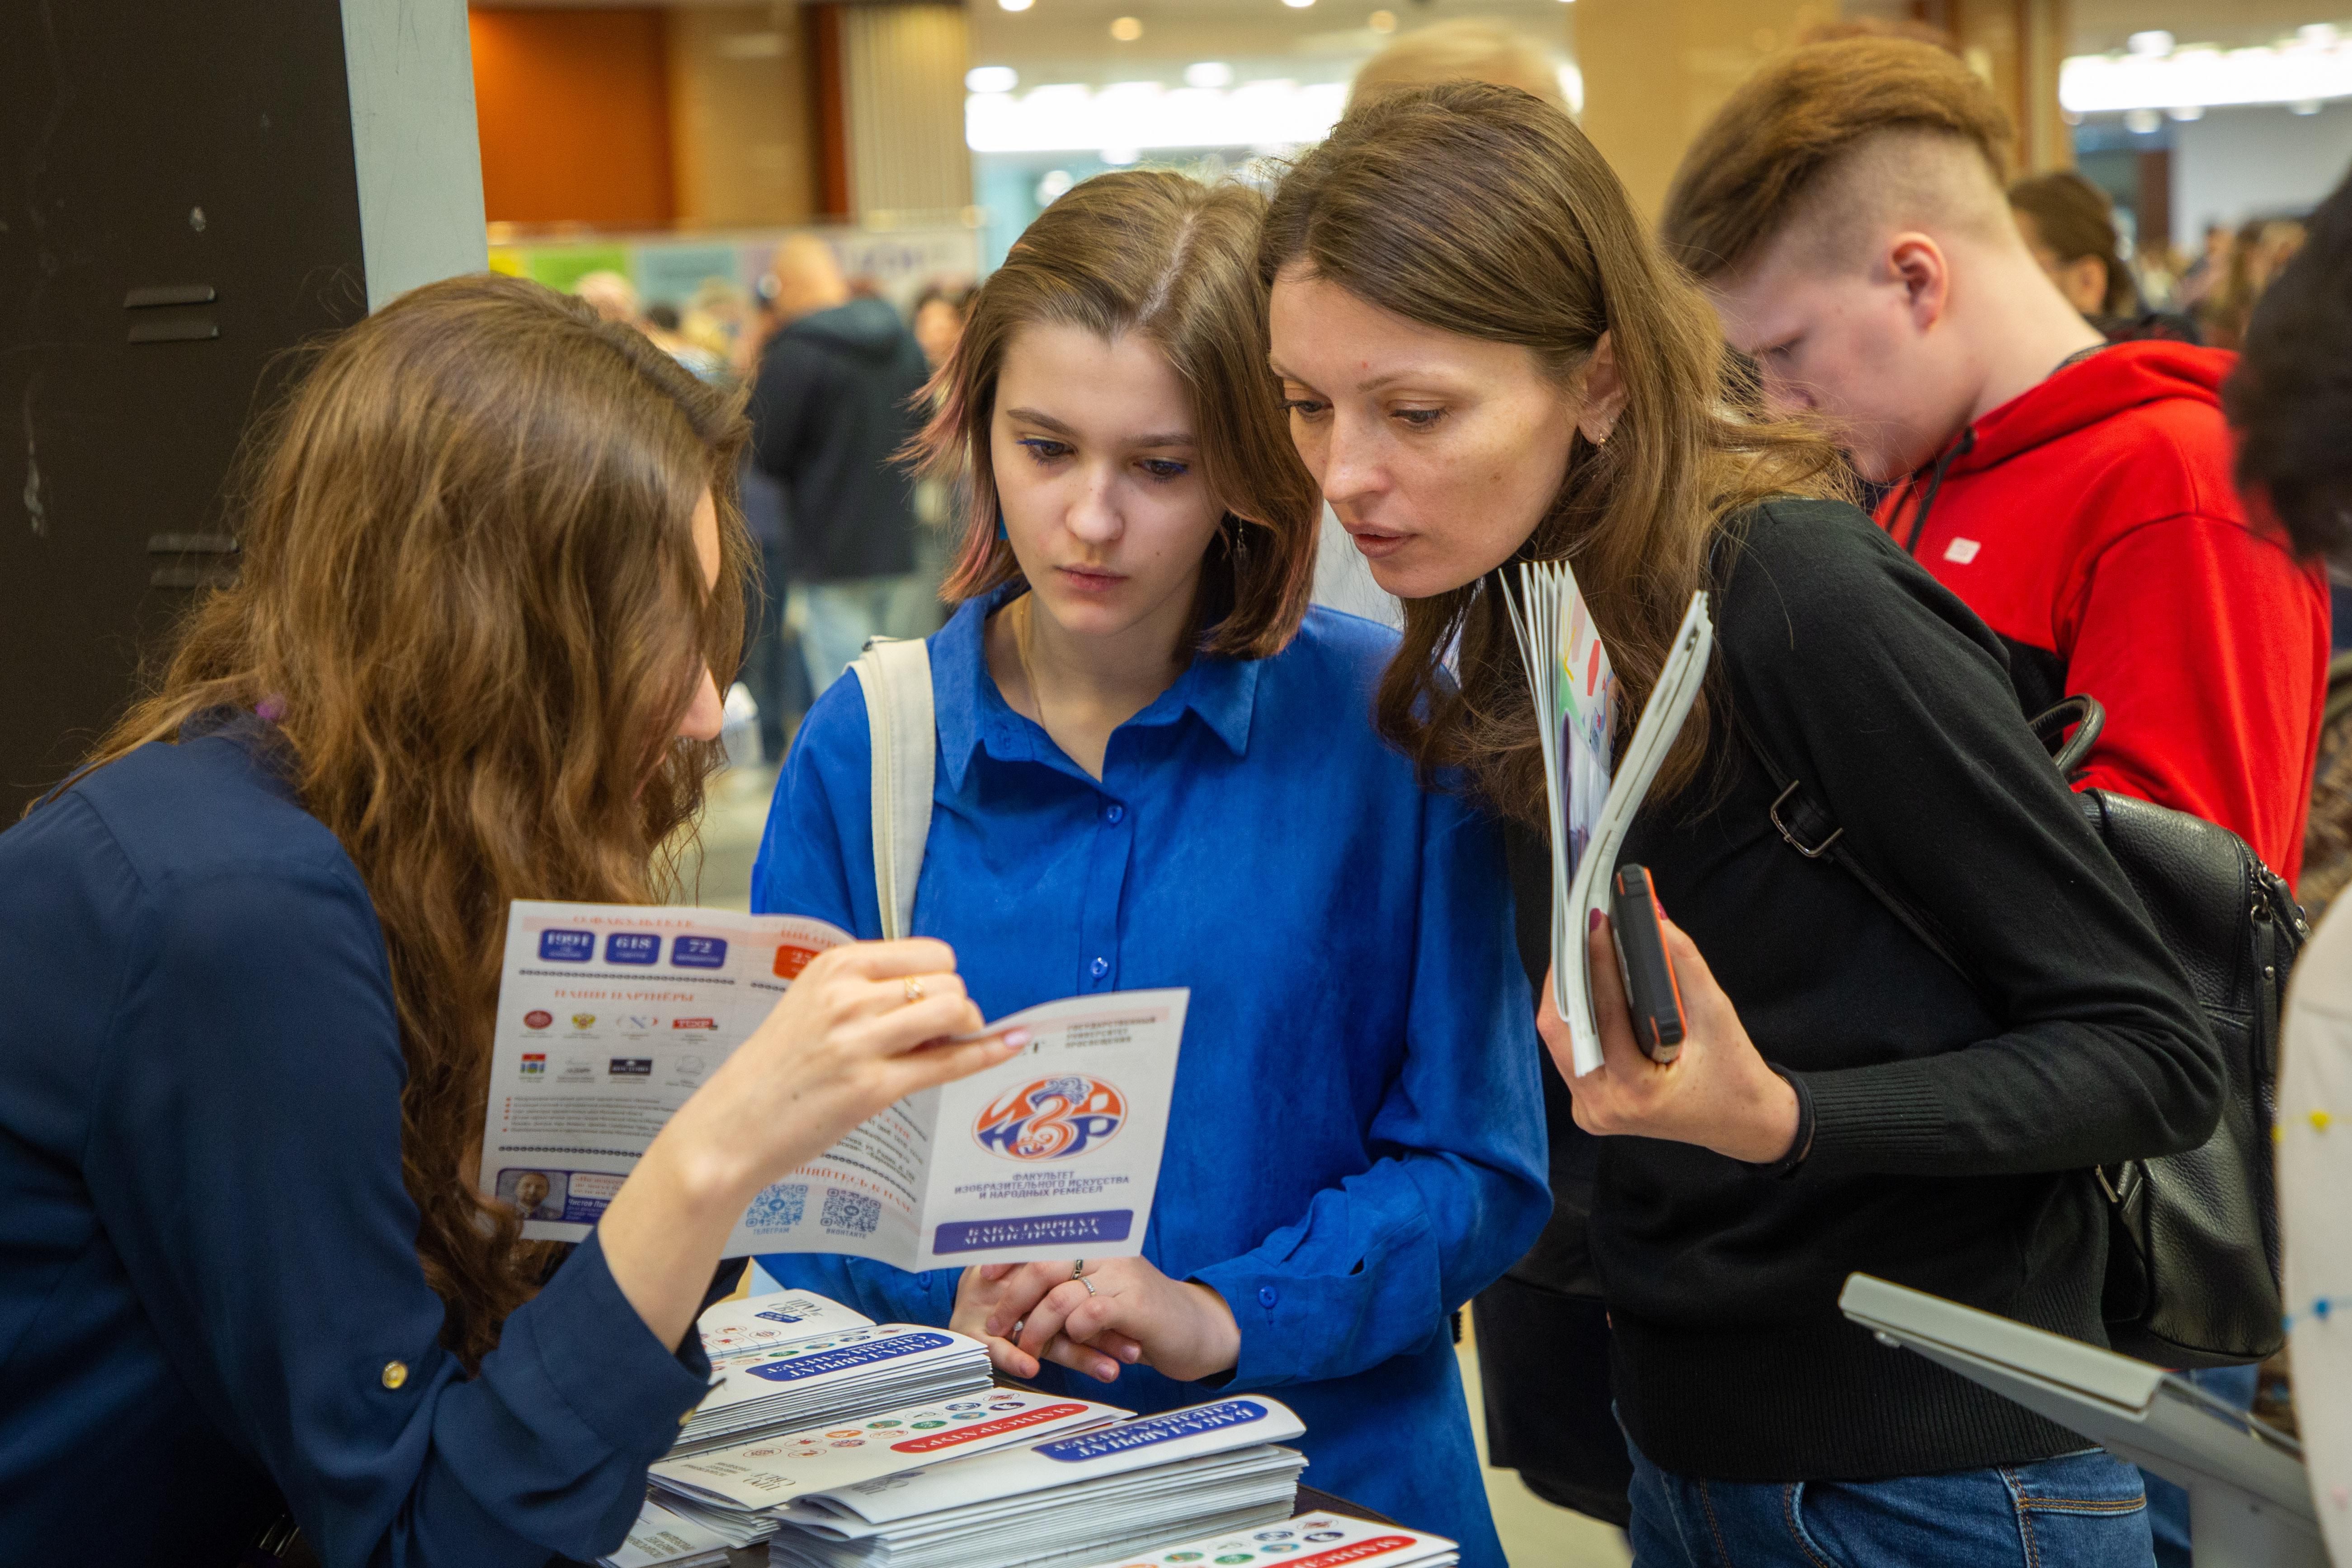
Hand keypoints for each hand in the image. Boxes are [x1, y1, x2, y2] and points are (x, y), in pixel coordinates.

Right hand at [660, 939, 1012, 1196]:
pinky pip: (948, 1062)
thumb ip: (866, 993)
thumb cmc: (774, 1070)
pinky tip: (1008, 1046)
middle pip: (947, 980)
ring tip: (949, 1046)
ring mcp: (859, 1042)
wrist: (729, 1127)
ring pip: (952, 1012)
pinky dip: (984, 1054)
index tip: (936, 1000)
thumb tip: (938, 991)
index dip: (944, 977)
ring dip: (966, 1029)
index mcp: (834, 967)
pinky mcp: (870, 1088)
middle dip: (958, 1006)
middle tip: (943, 1033)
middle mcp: (847, 996)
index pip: (928, 952)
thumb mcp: (811, 1007)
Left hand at [954, 1257, 1238, 1384]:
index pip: (1045, 1240)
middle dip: (1013, 1297)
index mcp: (1098, 1245)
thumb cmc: (1143, 1317)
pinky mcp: (1137, 1304)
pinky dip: (1073, 1332)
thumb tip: (1016, 1293)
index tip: (983, 1273)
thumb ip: (1070, 1290)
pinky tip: (1072, 1342)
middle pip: (1044, 1264)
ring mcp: (1123, 1275)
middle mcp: (1108, 1252)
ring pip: (1060, 1294)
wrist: (1198, 1329)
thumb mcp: (1103, 1296)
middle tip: (996, 1323)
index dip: (1010, 1253)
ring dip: (1036, 1327)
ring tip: (1028, 1349)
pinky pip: (1089, 1314)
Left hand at [1538, 909, 1800, 1164]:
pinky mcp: (1588, 1106)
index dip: (1597, 961)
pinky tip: (1585, 984)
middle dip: (1568, 975)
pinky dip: (1576, 1016)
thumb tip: (1650, 917)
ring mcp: (1590, 1111)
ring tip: (1581, 950)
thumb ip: (1683, 963)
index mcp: (1636, 1093)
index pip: (1603, 1015)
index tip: (1597, 921)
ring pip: (1559, 1039)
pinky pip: (1568, 1051)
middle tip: (1579, 930)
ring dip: (1568, 993)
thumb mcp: (1716, 1013)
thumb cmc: (1734, 1073)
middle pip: (1561, 1029)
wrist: (1742, 1123)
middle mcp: (1603, 1108)